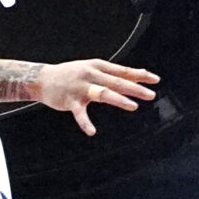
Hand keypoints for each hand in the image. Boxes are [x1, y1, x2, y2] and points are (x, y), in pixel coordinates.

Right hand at [33, 59, 156, 133]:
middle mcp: (91, 75)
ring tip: (133, 107)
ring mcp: (81, 88)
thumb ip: (111, 74)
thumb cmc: (71, 75)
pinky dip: (86, 123)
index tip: (156, 80)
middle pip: (117, 82)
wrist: (43, 79)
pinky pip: (80, 114)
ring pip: (103, 93)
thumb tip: (135, 77)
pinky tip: (92, 132)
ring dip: (119, 100)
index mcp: (98, 66)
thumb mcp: (92, 69)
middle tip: (151, 95)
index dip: (140, 75)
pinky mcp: (70, 101)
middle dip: (135, 89)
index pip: (122, 71)